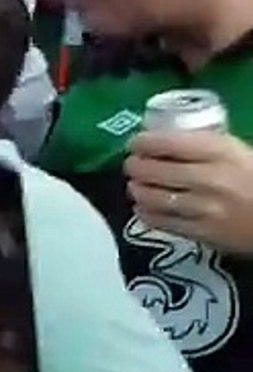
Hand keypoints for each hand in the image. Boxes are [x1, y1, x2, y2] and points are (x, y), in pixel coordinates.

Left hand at [125, 130, 252, 252]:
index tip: (135, 143)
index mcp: (221, 151)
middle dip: (134, 166)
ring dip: (137, 190)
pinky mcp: (202, 233)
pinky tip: (144, 207)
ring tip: (136, 186)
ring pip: (151, 197)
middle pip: (152, 170)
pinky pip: (161, 222)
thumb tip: (163, 139)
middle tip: (132, 165)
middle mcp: (209, 178)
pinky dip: (146, 213)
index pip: (167, 142)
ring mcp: (204, 208)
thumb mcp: (239, 152)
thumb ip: (205, 146)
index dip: (143, 142)